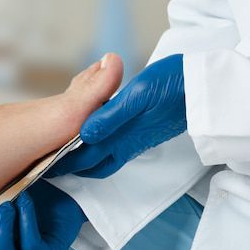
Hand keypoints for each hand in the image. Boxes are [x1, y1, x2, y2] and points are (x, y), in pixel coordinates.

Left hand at [48, 53, 185, 179]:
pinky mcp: (146, 133)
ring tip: (66, 150)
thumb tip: (83, 134)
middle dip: (71, 164)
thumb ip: (110, 117)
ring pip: (105, 156)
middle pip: (93, 162)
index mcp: (122, 136)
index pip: (84, 156)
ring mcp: (138, 139)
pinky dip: (100, 147)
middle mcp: (128, 143)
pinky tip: (96, 134)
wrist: (207, 88)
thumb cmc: (173, 85)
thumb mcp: (139, 96)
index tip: (42, 164)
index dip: (63, 161)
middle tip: (49, 162)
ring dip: (85, 156)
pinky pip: (117, 148)